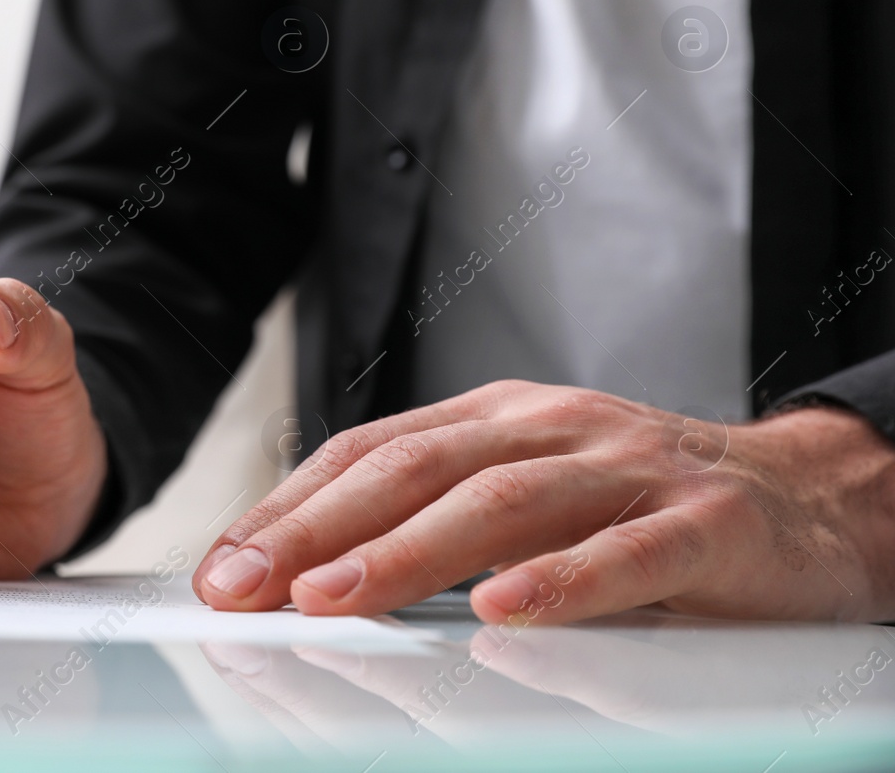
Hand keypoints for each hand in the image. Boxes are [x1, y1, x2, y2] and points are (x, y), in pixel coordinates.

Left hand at [191, 381, 894, 622]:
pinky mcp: (706, 524)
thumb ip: (438, 519)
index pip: (372, 451)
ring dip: (410, 552)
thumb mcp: (530, 490)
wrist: (808, 494)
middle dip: (319, 528)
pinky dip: (562, 581)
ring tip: (335, 596)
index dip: (291, 506)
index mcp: (499, 418)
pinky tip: (503, 612)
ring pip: (504, 503)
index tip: (224, 564)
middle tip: (245, 585)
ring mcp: (630, 470)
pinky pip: (628, 554)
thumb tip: (311, 575)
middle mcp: (553, 429)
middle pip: (417, 469)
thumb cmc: (642, 502)